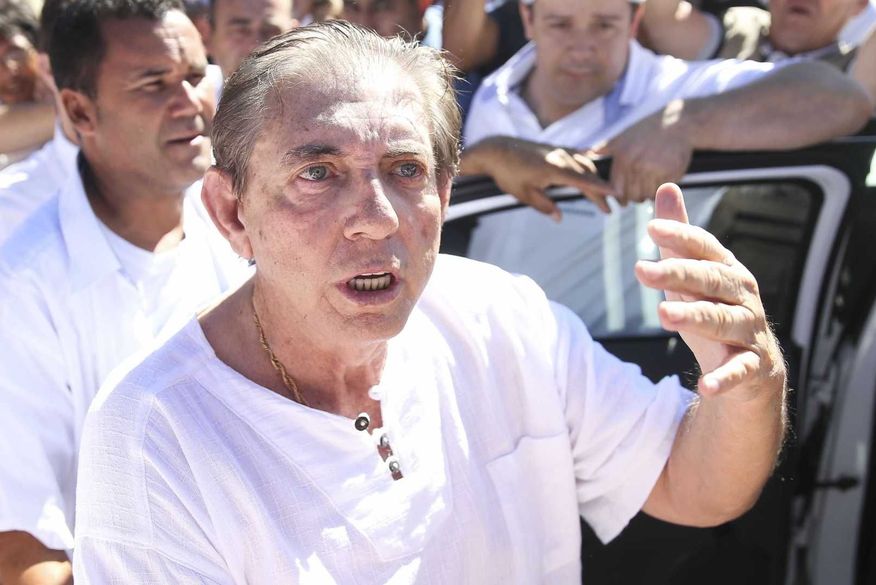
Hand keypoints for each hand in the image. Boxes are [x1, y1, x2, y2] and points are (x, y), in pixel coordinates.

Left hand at [463, 136, 612, 218]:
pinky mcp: (555, 148)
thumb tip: (559, 218)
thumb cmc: (508, 174)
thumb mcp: (524, 194)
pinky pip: (577, 156)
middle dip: (601, 190)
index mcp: (555, 168)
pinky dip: (587, 166)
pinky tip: (592, 172)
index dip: (600, 189)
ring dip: (595, 178)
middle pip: (588, 174)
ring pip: (584, 163)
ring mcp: (559, 150)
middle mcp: (561, 156)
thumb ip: (544, 206)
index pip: (584, 180)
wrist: (496, 150)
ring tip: (603, 194)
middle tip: (610, 208)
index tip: (615, 195)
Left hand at [593, 100, 692, 205]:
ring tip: (647, 190)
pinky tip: (660, 184)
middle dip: (633, 198)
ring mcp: (654, 169)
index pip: (616, 188)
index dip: (619, 197)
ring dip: (646, 196)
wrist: (677, 122)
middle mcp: (637, 164)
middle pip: (631, 195)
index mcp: (623, 157)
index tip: (622, 201)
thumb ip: (603, 147)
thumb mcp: (622, 135)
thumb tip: (580, 152)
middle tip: (636, 197)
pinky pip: (662, 190)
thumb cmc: (646, 129)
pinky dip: (660, 191)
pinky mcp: (671, 172)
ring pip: (646, 195)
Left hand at [634, 184, 784, 399]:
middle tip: (642, 271)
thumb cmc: (714, 311)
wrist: (752, 371)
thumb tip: (666, 187)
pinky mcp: (752, 365)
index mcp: (726, 270)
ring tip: (664, 316)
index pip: (704, 247)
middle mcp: (742, 296)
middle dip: (678, 274)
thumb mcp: (693, 275)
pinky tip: (705, 385)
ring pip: (721, 321)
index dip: (680, 236)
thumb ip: (680, 236)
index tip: (651, 228)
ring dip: (694, 317)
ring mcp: (749, 330)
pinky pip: (738, 370)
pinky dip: (723, 378)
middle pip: (709, 280)